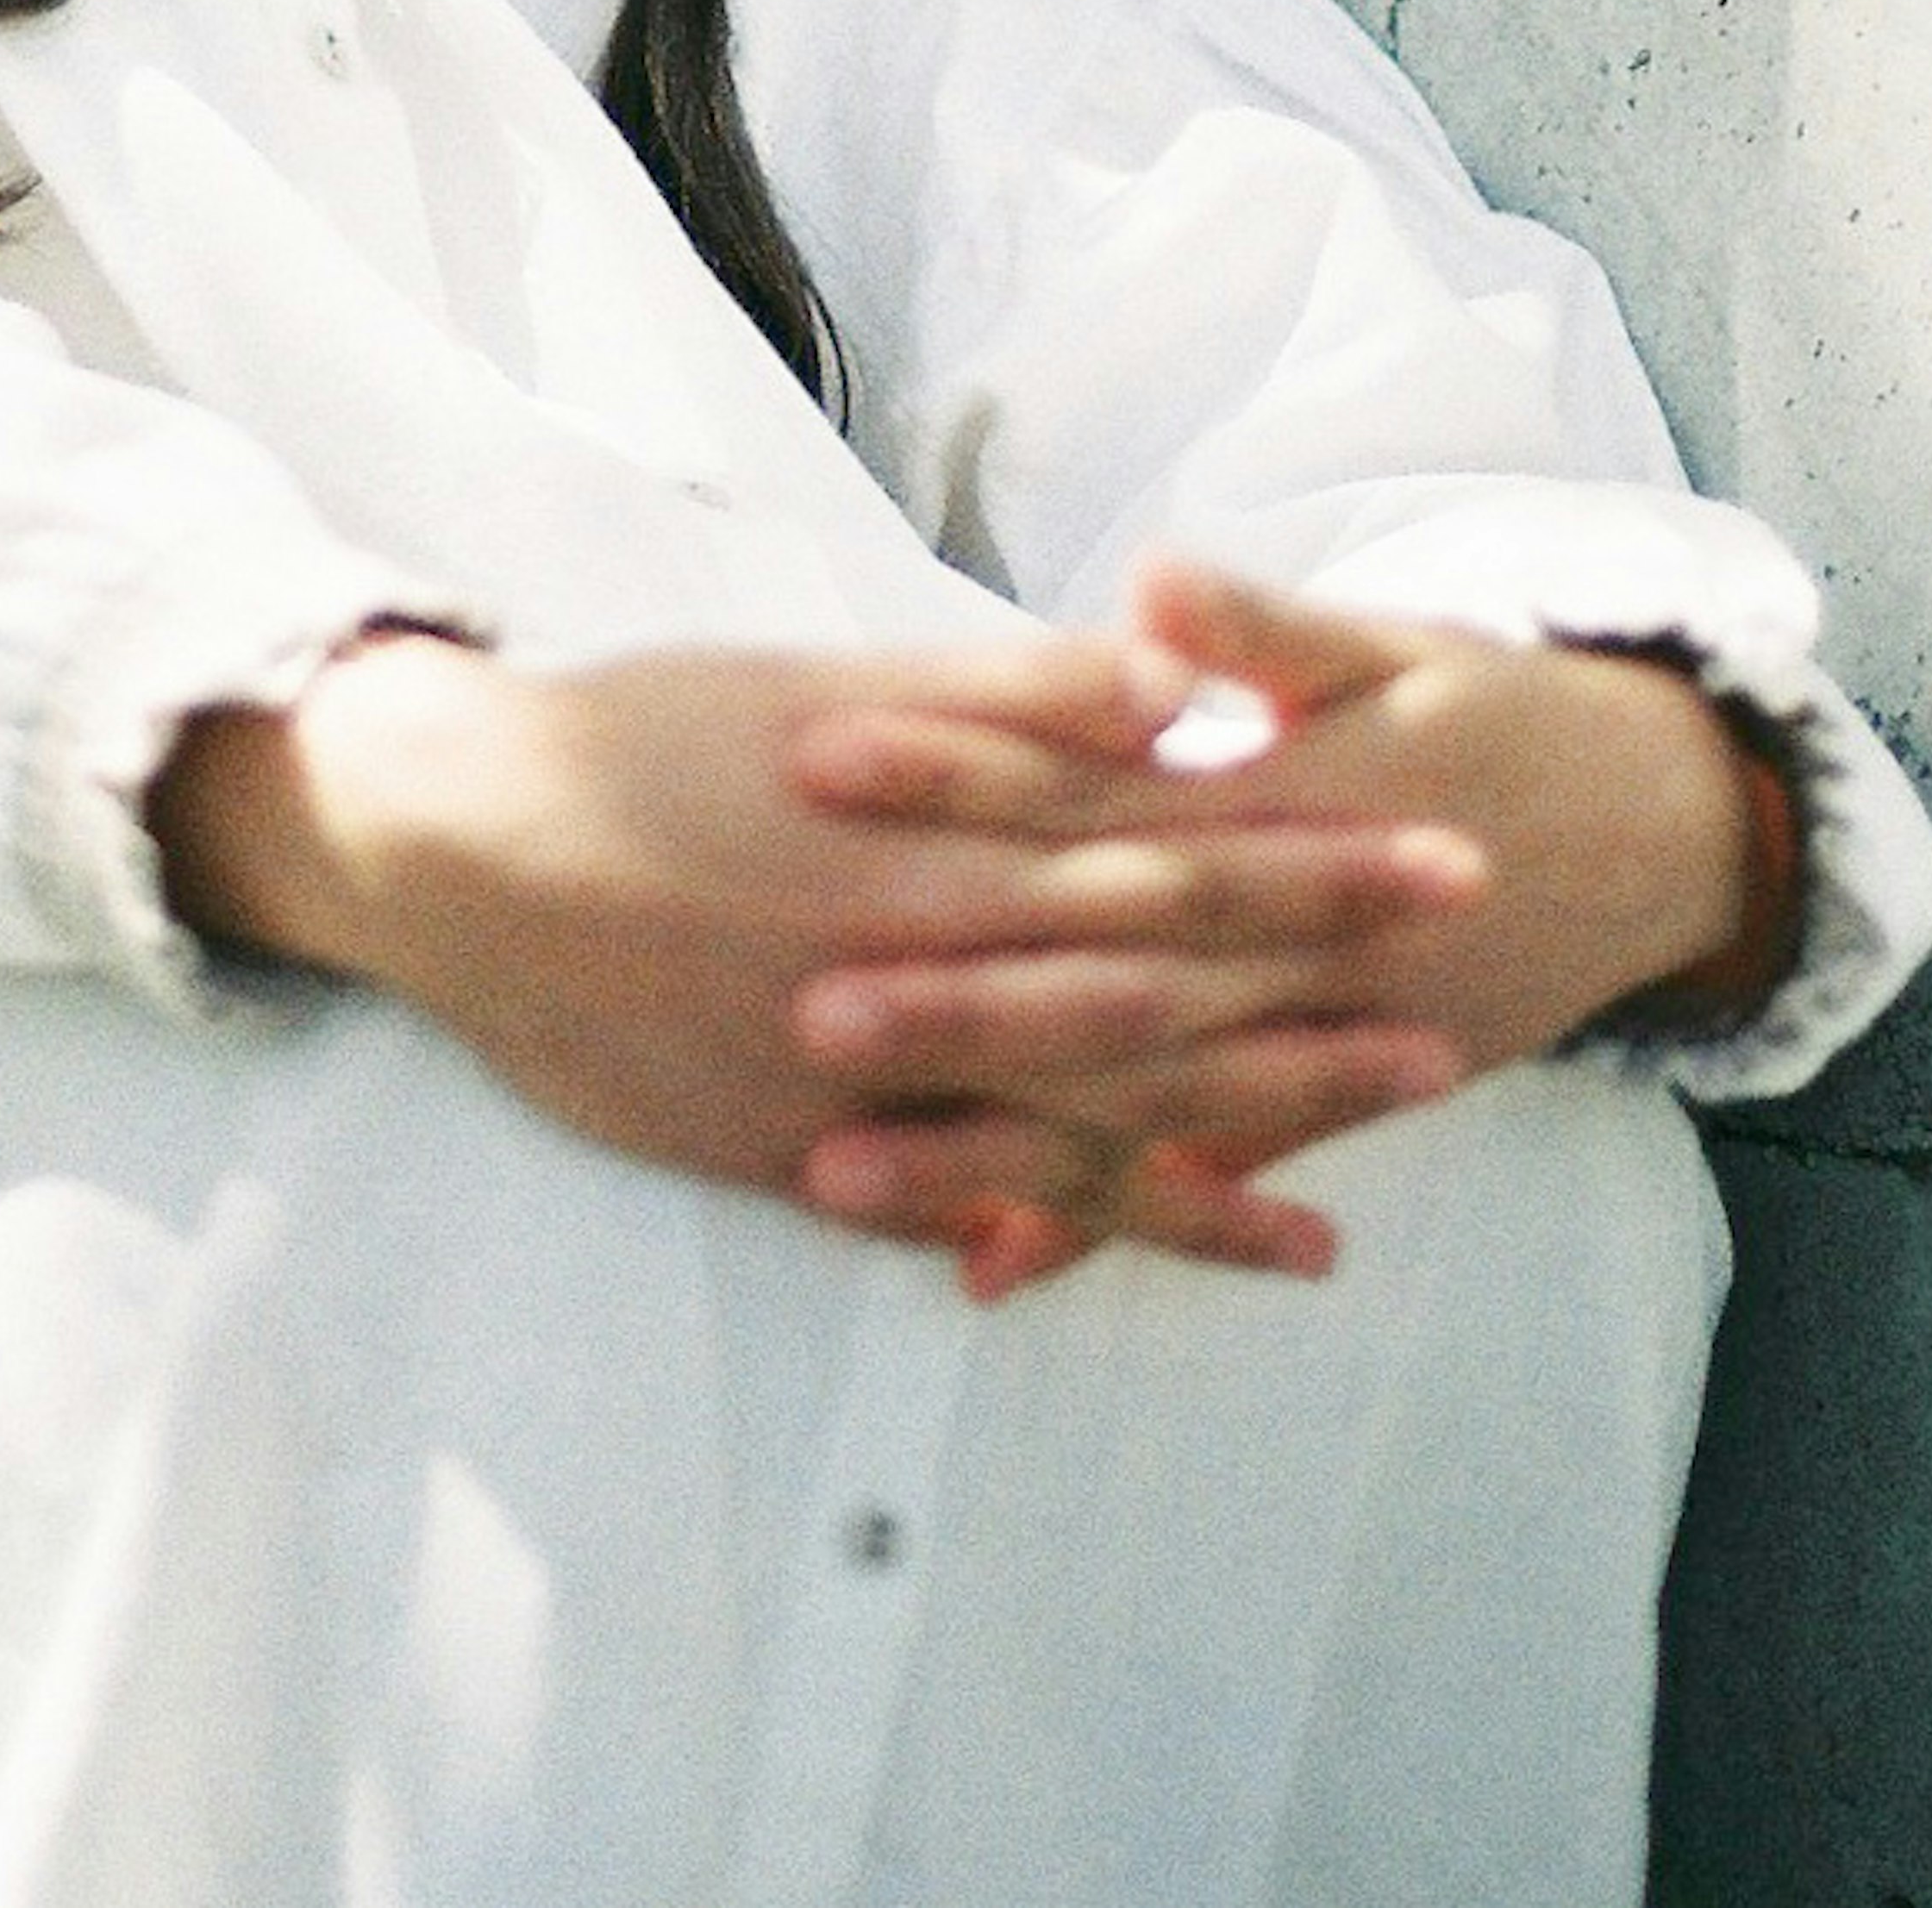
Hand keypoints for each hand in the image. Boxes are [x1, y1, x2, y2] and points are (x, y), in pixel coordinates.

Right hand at [146, 625, 1474, 1266]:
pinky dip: (1090, 1232)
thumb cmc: (645, 737)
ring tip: (1371, 1167)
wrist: (463, 849)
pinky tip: (1194, 1249)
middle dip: (1318, 1006)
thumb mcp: (829, 683)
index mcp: (934, 840)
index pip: (1167, 855)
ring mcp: (863, 1083)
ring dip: (1240, 1138)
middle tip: (1468, 1010)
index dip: (1312, 858)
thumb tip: (1168, 688)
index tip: (1439, 847)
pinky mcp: (803, 1153)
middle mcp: (917, 972)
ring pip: (1086, 1126)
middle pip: (1159, 1001)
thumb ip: (1007, 695)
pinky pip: (975, 1207)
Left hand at [783, 561, 1757, 1289]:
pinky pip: (1209, 1173)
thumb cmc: (1492, 712)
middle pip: (1102, 964)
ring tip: (838, 1170)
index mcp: (1283, 793)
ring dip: (996, 1141)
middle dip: (955, 993)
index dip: (963, 770)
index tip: (825, 756)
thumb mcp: (1390, 649)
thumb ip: (1262, 629)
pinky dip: (1107, 1225)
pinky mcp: (1344, 1096)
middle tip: (804, 1005)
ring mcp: (1322, 1031)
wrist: (1660, 833)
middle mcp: (1296, 931)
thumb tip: (1157, 581)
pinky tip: (986, 1269)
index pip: (1094, 780)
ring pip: (1138, 1100)